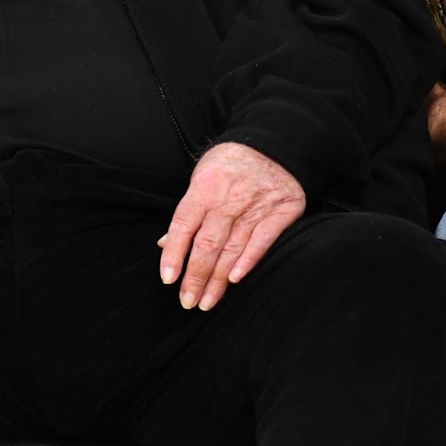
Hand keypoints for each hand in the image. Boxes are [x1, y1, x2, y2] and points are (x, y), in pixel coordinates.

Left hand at [158, 143, 305, 311]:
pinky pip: (263, 240)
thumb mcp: (202, 176)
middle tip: (187, 301)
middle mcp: (230, 197)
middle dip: (195, 276)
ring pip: (233, 248)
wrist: (275, 143)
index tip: (168, 279)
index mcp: (206, 187)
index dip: (174, 253)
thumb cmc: (230, 163)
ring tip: (207, 301)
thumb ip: (188, 211)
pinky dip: (249, 260)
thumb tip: (164, 243)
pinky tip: (235, 279)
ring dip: (218, 279)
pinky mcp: (282, 211)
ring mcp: (257, 204)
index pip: (184, 224)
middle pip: (208, 243)